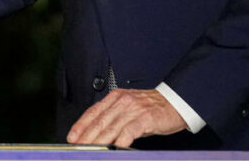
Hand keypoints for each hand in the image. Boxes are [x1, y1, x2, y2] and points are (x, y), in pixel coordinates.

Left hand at [66, 88, 185, 147]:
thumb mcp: (129, 107)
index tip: (72, 137)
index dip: (80, 125)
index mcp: (115, 97)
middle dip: (85, 137)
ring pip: (110, 128)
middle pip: (99, 121)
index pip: (93, 112)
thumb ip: (114, 116)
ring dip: (98, 142)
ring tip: (90, 151)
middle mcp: (122, 101)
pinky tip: (114, 148)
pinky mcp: (145, 118)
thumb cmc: (152, 108)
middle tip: (77, 148)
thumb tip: (97, 133)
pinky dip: (119, 142)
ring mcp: (133, 109)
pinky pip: (128, 132)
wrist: (177, 102)